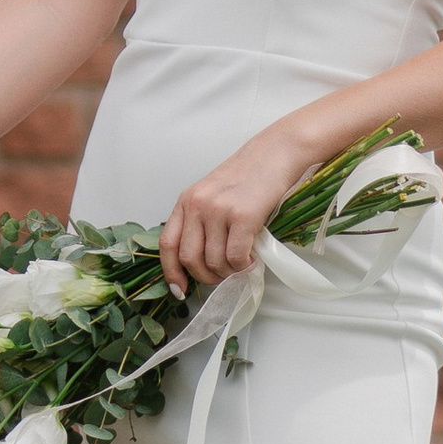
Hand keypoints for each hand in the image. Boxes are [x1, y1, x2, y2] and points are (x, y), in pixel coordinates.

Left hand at [157, 127, 306, 295]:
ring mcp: (218, 210)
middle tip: (222, 277)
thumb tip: (201, 261)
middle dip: (206, 277)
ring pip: (215, 261)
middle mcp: (197, 205)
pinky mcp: (242, 216)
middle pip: (190, 258)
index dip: (171, 272)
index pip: (167, 244)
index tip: (180, 289)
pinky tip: (252, 259)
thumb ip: (201, 221)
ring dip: (229, 272)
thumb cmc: (248, 176)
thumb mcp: (213, 194)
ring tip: (241, 264)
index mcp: (186, 201)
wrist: (275, 154)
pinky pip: (235, 257)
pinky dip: (243, 266)